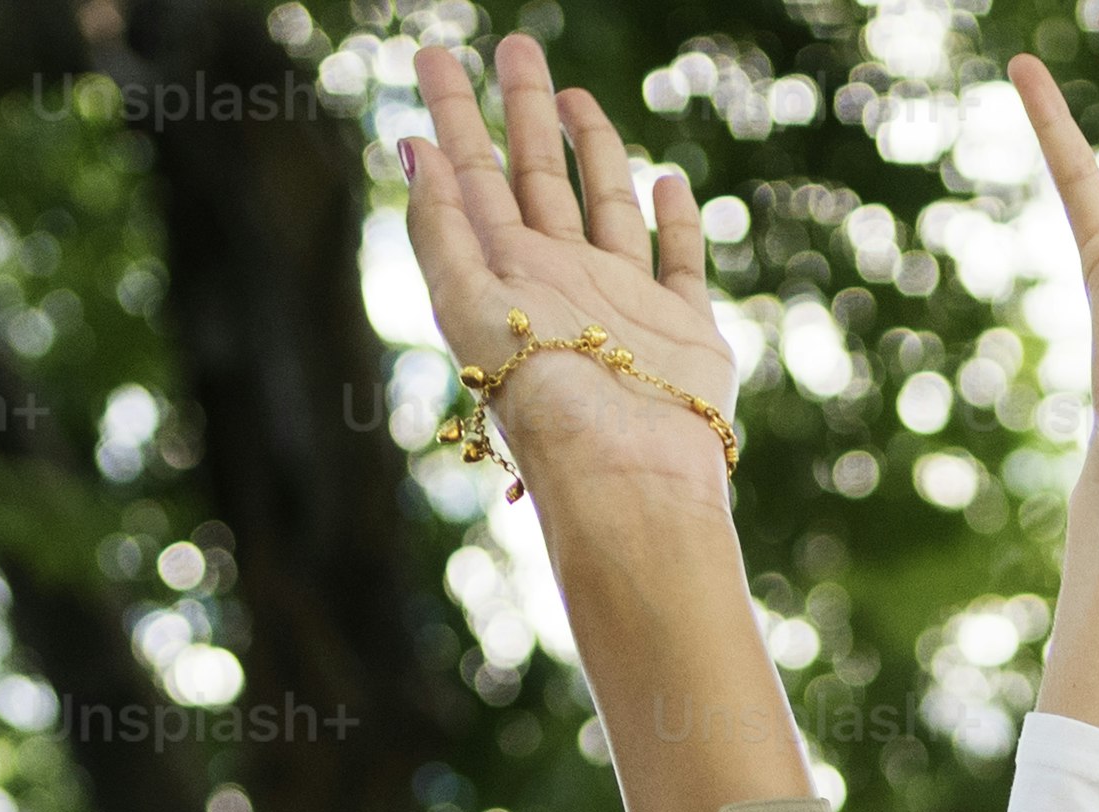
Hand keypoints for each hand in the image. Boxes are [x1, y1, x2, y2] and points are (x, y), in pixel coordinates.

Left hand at [398, 37, 739, 505]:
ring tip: (576, 96)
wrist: (629, 479)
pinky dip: (674, 219)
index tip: (435, 55)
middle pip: (536, 175)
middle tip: (515, 46)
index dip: (452, 114)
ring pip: (604, 204)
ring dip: (590, 149)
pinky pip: (678, 258)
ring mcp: (624, 301)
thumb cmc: (546, 405)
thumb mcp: (471, 307)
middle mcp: (561, 281)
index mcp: (505, 274)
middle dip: (522, 110)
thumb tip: (415, 147)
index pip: (472, 175)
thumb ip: (442, 227)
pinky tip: (666, 178)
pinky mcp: (683, 328)